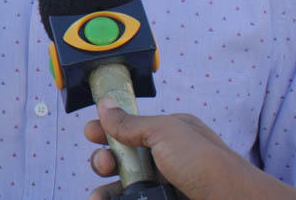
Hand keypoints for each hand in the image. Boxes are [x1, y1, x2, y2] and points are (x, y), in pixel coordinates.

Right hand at [85, 97, 295, 199]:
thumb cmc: (205, 164)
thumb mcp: (165, 132)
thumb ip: (130, 122)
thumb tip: (105, 105)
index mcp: (170, 133)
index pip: (131, 127)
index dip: (108, 129)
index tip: (91, 134)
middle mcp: (167, 159)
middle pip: (123, 158)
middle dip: (104, 160)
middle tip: (104, 164)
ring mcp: (167, 185)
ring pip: (125, 185)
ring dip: (105, 190)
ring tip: (97, 197)